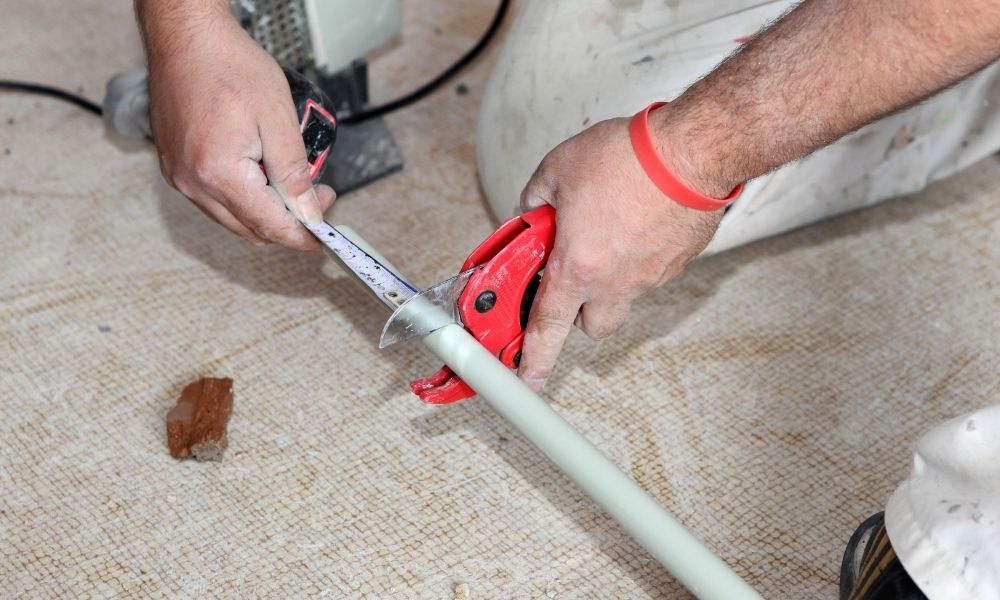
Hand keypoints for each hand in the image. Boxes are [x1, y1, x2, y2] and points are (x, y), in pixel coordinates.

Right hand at [144, 9, 331, 249]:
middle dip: (288, 223)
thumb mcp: (278, 119)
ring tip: (290, 180)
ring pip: (231, 218)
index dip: (303, 234)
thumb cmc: (228, 65)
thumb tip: (308, 212)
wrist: (186, 36)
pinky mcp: (174, 167)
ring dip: (265, 210)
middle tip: (316, 196)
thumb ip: (295, 173)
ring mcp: (179, 176)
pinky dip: (242, 198)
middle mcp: (192, 182)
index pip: (269, 225)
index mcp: (218, 173)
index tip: (324, 232)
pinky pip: (213, 200)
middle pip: (250, 229)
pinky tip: (261, 173)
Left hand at [517, 118, 724, 390]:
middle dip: (576, 311)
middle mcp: (616, 282)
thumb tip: (533, 210)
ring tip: (606, 234)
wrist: (690, 151)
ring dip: (608, 279)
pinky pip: (650, 273)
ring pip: (622, 298)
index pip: (547, 327)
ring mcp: (651, 276)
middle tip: (568, 278)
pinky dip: (638, 257)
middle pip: (591, 325)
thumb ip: (536, 199)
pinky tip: (636, 223)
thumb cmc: (629, 158)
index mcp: (578, 267)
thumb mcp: (558, 169)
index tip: (527, 377)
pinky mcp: (677, 263)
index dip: (534, 358)